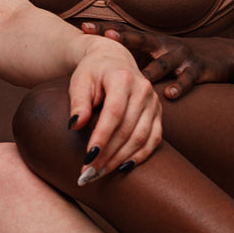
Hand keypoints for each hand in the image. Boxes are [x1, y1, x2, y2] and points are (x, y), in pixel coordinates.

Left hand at [66, 35, 161, 184]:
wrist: (113, 59)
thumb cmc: (92, 71)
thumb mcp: (80, 81)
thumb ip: (78, 102)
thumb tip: (74, 125)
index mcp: (122, 78)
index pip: (114, 113)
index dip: (102, 137)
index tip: (88, 157)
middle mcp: (143, 90)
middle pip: (127, 129)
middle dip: (108, 154)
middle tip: (89, 173)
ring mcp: (153, 102)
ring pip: (141, 138)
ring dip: (121, 159)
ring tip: (100, 173)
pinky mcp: (158, 113)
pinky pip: (154, 139)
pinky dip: (140, 156)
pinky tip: (123, 167)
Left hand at [81, 21, 233, 100]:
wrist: (217, 56)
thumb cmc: (172, 61)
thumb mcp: (152, 58)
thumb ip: (128, 65)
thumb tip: (96, 78)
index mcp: (147, 42)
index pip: (122, 32)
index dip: (103, 29)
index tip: (83, 26)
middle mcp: (162, 45)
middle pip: (139, 39)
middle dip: (122, 37)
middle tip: (107, 36)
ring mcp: (180, 56)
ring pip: (162, 63)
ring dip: (150, 70)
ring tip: (137, 77)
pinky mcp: (197, 70)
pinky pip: (186, 79)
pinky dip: (178, 86)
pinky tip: (167, 95)